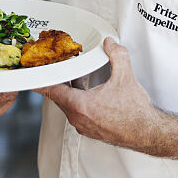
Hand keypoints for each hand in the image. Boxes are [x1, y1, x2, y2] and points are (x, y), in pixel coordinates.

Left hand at [35, 37, 164, 151]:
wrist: (146, 133)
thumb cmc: (134, 112)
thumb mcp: (125, 77)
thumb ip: (116, 55)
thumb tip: (109, 43)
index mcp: (80, 106)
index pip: (52, 91)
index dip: (40, 82)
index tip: (31, 75)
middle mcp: (78, 119)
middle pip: (59, 97)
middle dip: (57, 82)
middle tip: (55, 69)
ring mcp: (84, 126)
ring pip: (68, 105)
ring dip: (69, 92)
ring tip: (73, 78)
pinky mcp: (91, 130)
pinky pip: (77, 112)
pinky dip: (78, 101)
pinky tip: (87, 92)